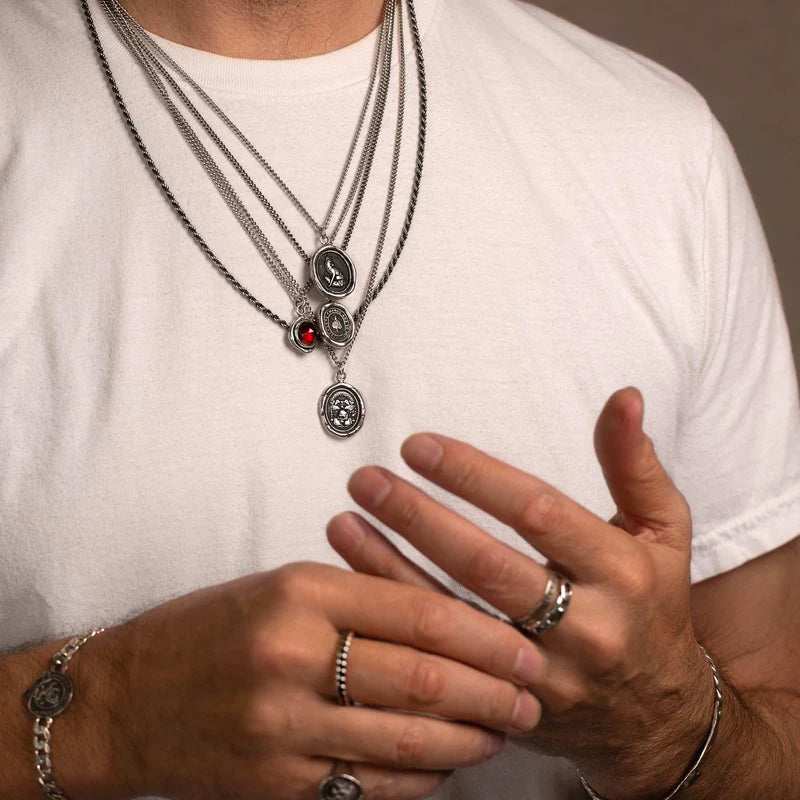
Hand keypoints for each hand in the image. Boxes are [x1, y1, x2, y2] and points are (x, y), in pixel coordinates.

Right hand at [110, 560, 545, 799]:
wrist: (122, 700)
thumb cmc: (210, 630)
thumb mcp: (278, 587)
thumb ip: (358, 594)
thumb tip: (446, 620)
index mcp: (300, 593)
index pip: (417, 611)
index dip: (483, 632)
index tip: (523, 645)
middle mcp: (292, 656)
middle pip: (422, 677)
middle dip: (493, 690)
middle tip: (534, 695)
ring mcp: (281, 727)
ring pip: (405, 740)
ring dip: (468, 739)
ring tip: (504, 732)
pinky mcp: (273, 784)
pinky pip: (370, 788)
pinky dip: (421, 781)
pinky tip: (449, 768)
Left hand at [328, 387, 713, 799]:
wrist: (658, 719)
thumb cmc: (652, 606)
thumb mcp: (663, 532)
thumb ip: (634, 465)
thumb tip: (623, 397)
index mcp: (621, 571)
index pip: (538, 513)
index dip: (474, 477)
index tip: (418, 446)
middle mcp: (586, 626)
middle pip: (487, 566)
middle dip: (419, 519)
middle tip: (366, 479)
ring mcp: (543, 674)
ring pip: (453, 617)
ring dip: (390, 565)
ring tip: (343, 519)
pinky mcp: (508, 705)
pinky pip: (441, 657)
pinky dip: (396, 615)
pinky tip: (356, 577)